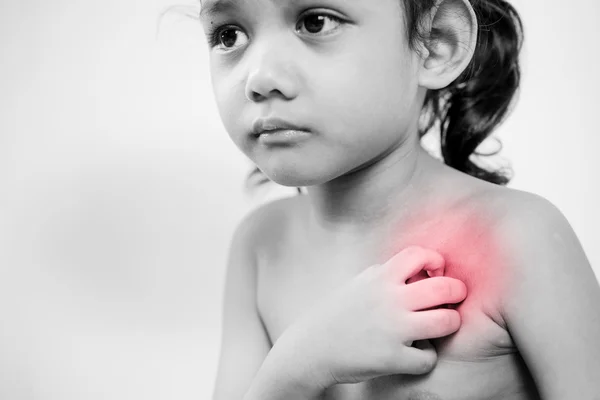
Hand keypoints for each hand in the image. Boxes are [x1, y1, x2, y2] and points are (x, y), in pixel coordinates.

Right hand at [282, 246, 466, 387]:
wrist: (311, 349)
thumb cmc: (338, 315)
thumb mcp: (359, 284)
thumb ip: (386, 274)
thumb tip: (417, 266)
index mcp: (379, 278)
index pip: (420, 254)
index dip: (436, 261)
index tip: (434, 273)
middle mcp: (389, 300)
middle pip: (444, 287)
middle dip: (456, 292)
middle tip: (450, 300)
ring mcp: (392, 329)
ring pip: (447, 322)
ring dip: (449, 324)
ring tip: (438, 327)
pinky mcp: (392, 358)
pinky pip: (429, 358)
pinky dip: (425, 357)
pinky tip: (414, 354)